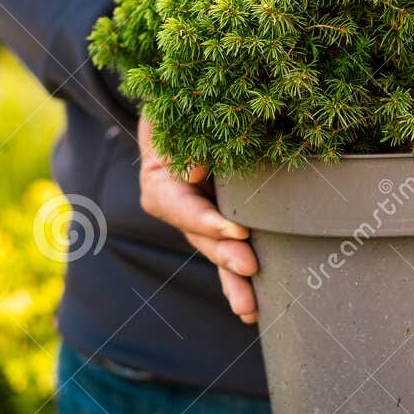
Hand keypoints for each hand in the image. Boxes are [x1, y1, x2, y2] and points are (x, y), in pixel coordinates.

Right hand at [136, 115, 258, 322]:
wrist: (189, 104)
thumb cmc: (184, 105)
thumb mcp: (176, 114)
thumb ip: (183, 138)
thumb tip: (198, 172)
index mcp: (159, 181)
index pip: (179, 207)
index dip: (207, 221)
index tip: (237, 232)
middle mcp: (176, 206)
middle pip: (199, 237)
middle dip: (224, 256)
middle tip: (250, 268)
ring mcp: (199, 217)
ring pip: (214, 252)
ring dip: (232, 279)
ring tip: (250, 309)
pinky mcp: (223, 220)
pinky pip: (230, 248)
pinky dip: (239, 274)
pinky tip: (254, 306)